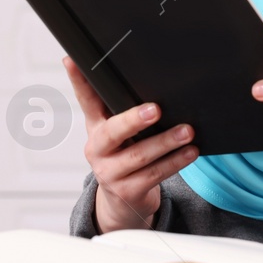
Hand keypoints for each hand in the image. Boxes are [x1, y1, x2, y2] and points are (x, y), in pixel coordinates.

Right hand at [63, 56, 198, 233]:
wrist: (123, 202)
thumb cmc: (126, 157)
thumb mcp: (120, 133)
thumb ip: (125, 110)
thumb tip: (154, 79)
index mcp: (95, 127)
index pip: (85, 100)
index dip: (78, 80)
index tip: (73, 60)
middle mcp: (97, 149)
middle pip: (112, 132)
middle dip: (134, 120)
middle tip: (156, 110)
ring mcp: (110, 173)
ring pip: (139, 155)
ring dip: (166, 142)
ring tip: (187, 132)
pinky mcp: (128, 191)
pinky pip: (154, 174)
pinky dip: (175, 162)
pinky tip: (190, 152)